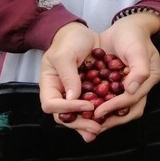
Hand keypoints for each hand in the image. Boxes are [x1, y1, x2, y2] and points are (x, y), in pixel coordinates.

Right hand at [39, 22, 101, 141]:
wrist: (81, 32)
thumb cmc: (68, 40)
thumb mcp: (65, 54)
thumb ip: (68, 75)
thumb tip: (72, 98)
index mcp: (50, 85)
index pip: (51, 104)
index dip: (67, 108)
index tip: (86, 104)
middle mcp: (60, 93)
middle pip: (65, 116)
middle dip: (80, 123)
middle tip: (96, 127)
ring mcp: (73, 95)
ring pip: (78, 116)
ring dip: (89, 124)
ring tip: (101, 128)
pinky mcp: (87, 93)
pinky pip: (91, 106)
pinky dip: (99, 114)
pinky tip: (109, 117)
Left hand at [94, 13, 159, 129]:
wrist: (125, 25)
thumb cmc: (133, 35)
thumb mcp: (137, 49)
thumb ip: (139, 69)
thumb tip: (132, 90)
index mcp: (148, 80)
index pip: (132, 100)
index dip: (115, 107)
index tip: (99, 111)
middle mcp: (140, 86)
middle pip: (128, 110)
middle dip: (111, 119)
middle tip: (93, 125)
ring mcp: (129, 85)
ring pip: (119, 108)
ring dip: (106, 116)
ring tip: (89, 122)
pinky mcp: (117, 83)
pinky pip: (110, 98)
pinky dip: (101, 104)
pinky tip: (87, 108)